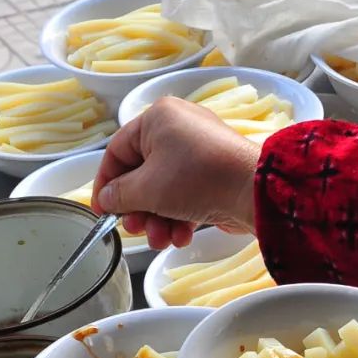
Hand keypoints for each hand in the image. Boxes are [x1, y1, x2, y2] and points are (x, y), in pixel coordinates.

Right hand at [91, 97, 258, 250]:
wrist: (254, 192)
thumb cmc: (197, 178)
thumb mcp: (146, 189)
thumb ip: (119, 195)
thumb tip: (107, 199)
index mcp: (158, 118)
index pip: (118, 151)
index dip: (106, 184)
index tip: (102, 210)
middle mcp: (179, 129)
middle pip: (141, 174)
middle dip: (138, 209)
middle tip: (137, 229)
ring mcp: (200, 151)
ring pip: (164, 189)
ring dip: (158, 219)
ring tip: (162, 239)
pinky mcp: (215, 174)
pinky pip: (186, 194)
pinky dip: (180, 217)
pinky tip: (181, 236)